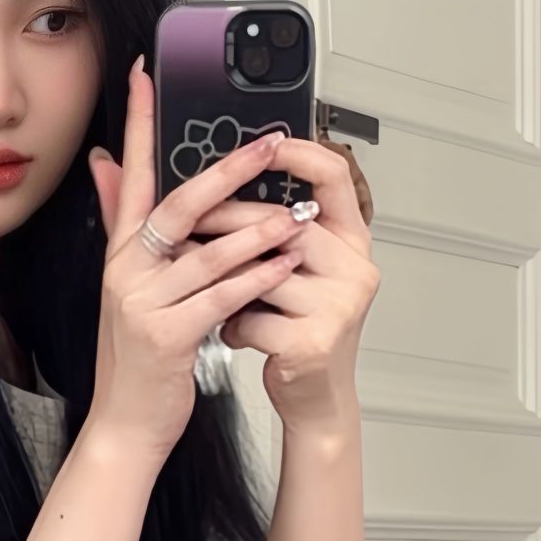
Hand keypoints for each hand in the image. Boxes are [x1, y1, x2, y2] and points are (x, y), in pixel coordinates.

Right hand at [86, 59, 301, 464]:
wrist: (126, 423)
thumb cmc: (141, 354)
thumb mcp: (127, 283)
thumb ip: (120, 220)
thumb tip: (105, 163)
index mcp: (121, 251)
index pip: (129, 172)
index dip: (137, 121)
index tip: (146, 73)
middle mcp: (127, 269)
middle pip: (179, 205)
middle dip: (228, 171)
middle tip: (271, 143)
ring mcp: (144, 302)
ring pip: (209, 253)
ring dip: (260, 230)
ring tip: (299, 213)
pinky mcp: (168, 335)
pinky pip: (222, 297)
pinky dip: (258, 278)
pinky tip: (287, 264)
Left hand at [218, 135, 378, 430]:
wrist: (315, 399)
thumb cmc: (298, 332)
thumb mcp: (292, 273)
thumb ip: (268, 229)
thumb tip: (219, 178)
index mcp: (350, 243)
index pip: (334, 178)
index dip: (299, 153)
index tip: (263, 141)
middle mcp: (354, 269)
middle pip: (284, 223)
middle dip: (228, 223)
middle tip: (186, 225)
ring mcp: (338, 306)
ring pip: (261, 272)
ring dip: (222, 281)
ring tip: (200, 285)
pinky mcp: (313, 342)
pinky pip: (253, 317)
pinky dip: (231, 326)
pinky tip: (229, 332)